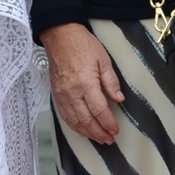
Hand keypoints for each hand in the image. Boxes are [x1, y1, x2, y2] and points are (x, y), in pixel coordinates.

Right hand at [39, 23, 123, 143]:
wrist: (60, 35)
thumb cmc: (81, 43)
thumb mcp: (102, 58)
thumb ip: (111, 81)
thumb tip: (119, 99)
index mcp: (86, 83)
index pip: (99, 110)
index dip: (108, 123)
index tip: (115, 130)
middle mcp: (72, 92)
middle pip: (87, 120)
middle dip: (99, 132)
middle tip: (109, 139)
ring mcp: (62, 95)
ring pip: (75, 122)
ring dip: (88, 133)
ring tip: (98, 138)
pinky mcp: (56, 94)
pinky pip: (65, 116)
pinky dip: (74, 126)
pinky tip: (82, 129)